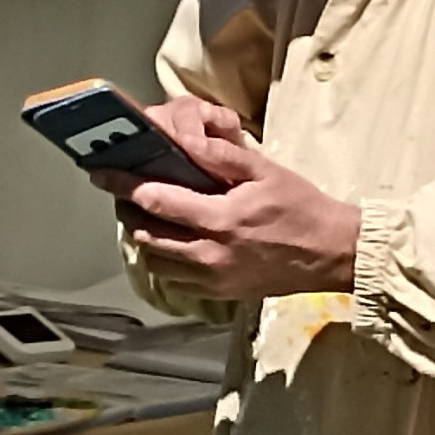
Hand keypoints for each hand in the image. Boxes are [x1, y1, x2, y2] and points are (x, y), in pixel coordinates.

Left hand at [89, 102, 361, 300]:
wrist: (331, 253)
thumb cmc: (301, 208)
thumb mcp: (265, 171)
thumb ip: (221, 156)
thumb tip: (184, 140)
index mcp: (221, 220)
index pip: (155, 201)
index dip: (123, 184)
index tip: (103, 173)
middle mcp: (212, 254)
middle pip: (146, 233)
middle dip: (128, 210)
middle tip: (125, 191)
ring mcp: (214, 279)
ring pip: (155, 260)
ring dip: (144, 236)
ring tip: (146, 215)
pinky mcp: (220, 294)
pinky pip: (174, 280)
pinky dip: (163, 260)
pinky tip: (170, 241)